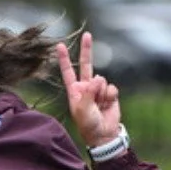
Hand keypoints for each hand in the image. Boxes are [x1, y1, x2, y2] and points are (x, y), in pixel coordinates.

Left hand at [56, 32, 121, 148]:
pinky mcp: (110, 93)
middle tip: (87, 35)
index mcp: (75, 91)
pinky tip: (108, 104)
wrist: (104, 134)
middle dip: (86, 50)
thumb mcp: (83, 110)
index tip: (59, 46)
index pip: (68, 72)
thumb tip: (98, 78)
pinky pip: (111, 87)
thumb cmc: (88, 125)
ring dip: (101, 92)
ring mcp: (98, 89)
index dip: (64, 59)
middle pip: (86, 65)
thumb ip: (89, 92)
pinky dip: (110, 95)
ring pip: (101, 80)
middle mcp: (86, 88)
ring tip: (99, 105)